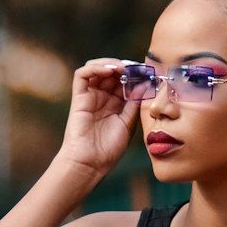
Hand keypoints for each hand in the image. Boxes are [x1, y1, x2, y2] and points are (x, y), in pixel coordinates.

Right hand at [55, 57, 140, 177]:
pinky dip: (95, 67)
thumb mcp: (128, 123)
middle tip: (137, 67)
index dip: (134, 74)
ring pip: (97, 68)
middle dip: (125, 67)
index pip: (124, 81)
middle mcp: (102, 97)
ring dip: (110, 64)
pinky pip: (82, 74)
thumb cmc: (109, 149)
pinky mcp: (78, 97)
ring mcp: (90, 96)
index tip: (148, 72)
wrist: (90, 163)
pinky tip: (110, 70)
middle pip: (112, 72)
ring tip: (123, 68)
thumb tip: (145, 84)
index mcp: (115, 104)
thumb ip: (135, 103)